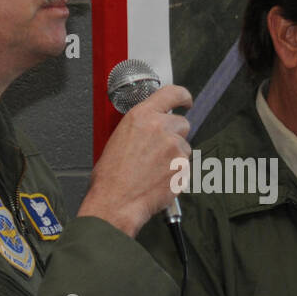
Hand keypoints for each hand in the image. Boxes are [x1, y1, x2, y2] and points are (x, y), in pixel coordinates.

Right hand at [78, 84, 191, 237]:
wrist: (116, 202)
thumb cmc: (110, 177)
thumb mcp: (118, 138)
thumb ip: (141, 127)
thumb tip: (151, 127)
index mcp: (142, 116)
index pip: (172, 93)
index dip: (183, 96)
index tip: (186, 101)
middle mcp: (161, 128)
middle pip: (182, 124)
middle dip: (175, 135)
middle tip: (159, 150)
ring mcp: (175, 148)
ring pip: (184, 148)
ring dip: (175, 156)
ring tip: (153, 170)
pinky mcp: (183, 167)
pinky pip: (185, 167)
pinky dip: (176, 173)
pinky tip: (158, 180)